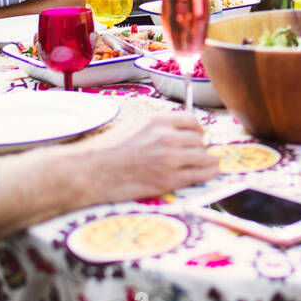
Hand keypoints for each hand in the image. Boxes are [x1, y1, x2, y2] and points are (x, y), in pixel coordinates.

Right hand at [93, 114, 218, 200]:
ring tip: (208, 164)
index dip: (197, 129)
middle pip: (199, 139)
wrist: (90, 171)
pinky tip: (211, 173)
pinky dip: (208, 174)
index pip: (191, 120)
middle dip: (201, 146)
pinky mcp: (167, 180)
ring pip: (203, 157)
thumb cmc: (105, 149)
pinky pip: (198, 176)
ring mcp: (168, 159)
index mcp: (157, 121)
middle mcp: (166, 137)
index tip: (198, 135)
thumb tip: (175, 132)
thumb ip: (156, 128)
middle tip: (199, 153)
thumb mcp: (133, 126)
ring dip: (207, 160)